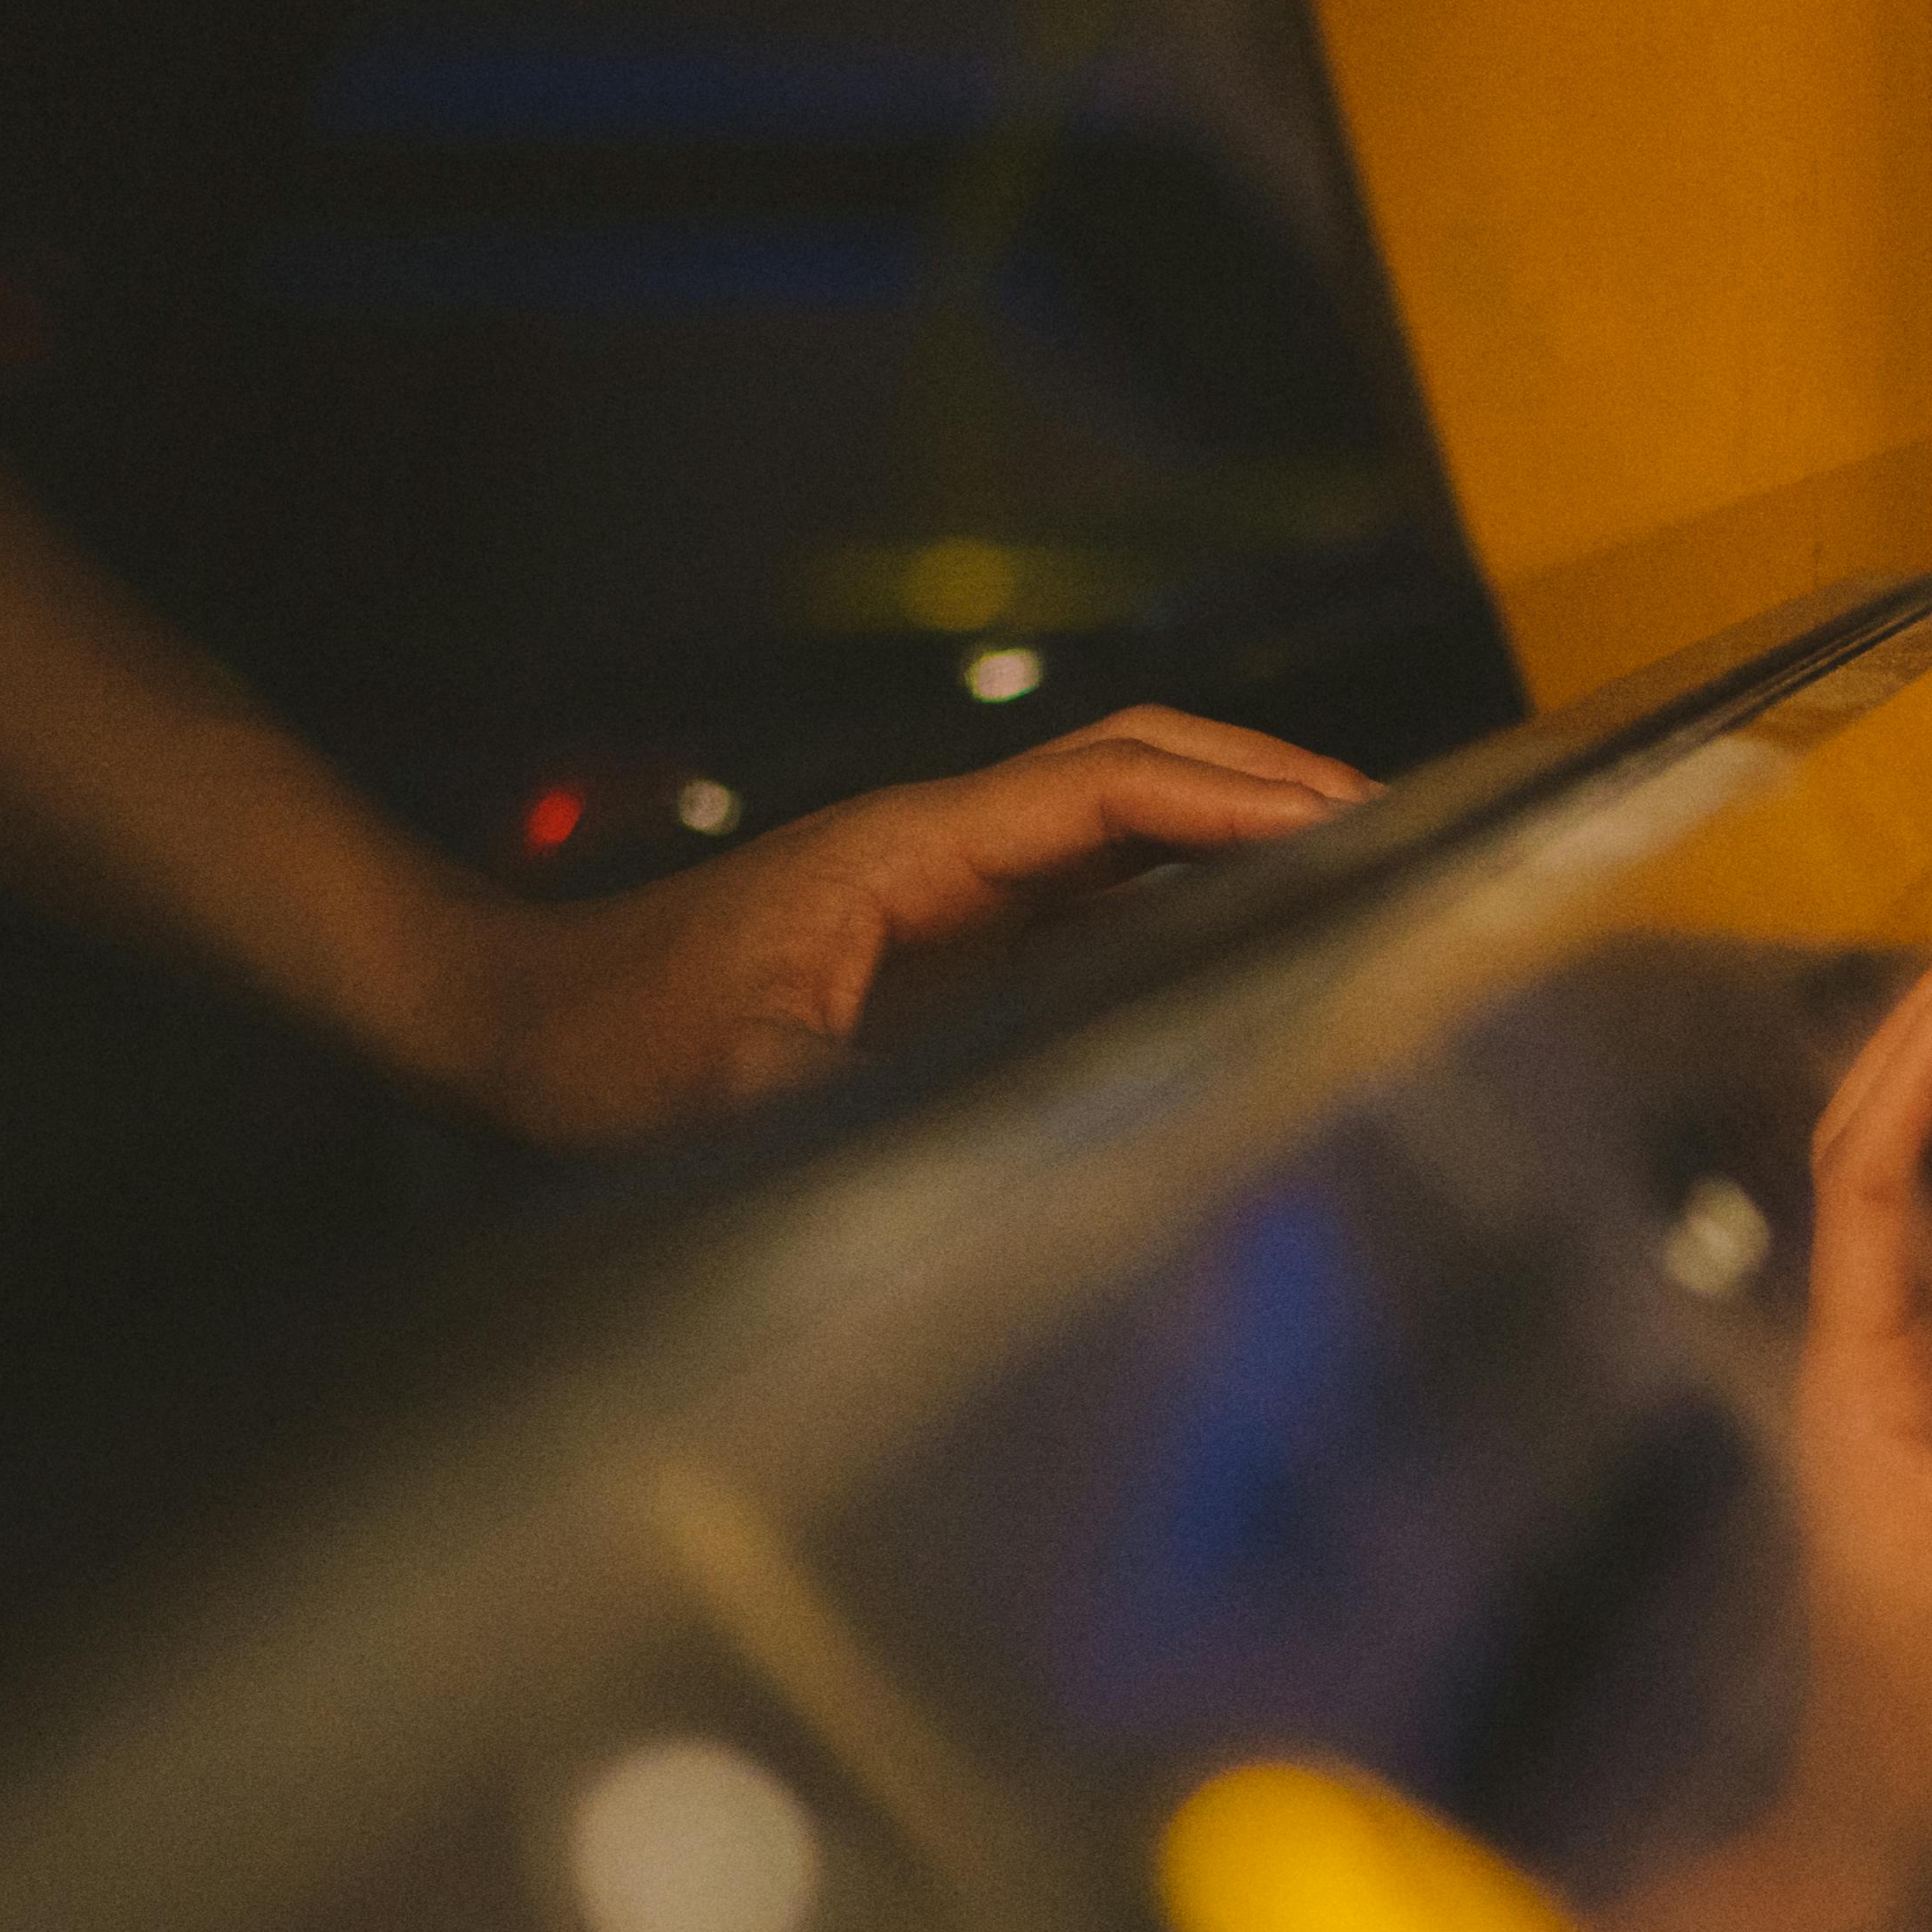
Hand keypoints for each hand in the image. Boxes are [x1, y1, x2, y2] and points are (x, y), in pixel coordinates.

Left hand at [446, 708, 1371, 1146]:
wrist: (519, 1018)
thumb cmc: (609, 1047)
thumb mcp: (723, 1091)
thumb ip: (848, 1104)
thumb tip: (990, 1167)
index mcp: (911, 850)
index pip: (1111, 789)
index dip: (1235, 799)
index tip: (1351, 822)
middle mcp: (947, 847)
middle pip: (1145, 765)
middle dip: (1275, 781)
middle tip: (1412, 819)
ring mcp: (953, 886)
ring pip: (1131, 817)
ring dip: (1243, 822)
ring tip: (1373, 862)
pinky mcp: (952, 936)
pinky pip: (1100, 890)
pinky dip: (1194, 890)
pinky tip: (1264, 937)